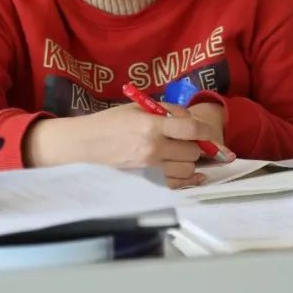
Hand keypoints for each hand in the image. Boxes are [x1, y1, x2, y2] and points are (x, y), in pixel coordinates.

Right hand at [24, 102, 230, 187]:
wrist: (83, 145)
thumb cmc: (110, 122)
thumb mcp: (138, 107)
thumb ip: (168, 111)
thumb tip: (191, 120)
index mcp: (151, 126)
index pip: (191, 130)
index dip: (206, 132)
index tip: (208, 133)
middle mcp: (152, 149)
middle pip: (192, 152)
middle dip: (195, 146)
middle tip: (187, 141)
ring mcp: (149, 168)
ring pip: (186, 170)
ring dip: (188, 162)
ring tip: (179, 154)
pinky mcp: (144, 181)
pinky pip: (175, 184)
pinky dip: (185, 179)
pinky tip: (192, 175)